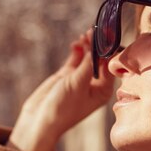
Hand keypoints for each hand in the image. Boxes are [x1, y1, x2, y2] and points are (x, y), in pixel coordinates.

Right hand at [7, 30, 113, 150]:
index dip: (109, 50)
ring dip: (88, 45)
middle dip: (99, 45)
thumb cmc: (62, 108)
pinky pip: (76, 58)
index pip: (110, 65)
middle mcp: (95, 84)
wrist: (40, 120)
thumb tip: (98, 47)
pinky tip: (75, 43)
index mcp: (103, 90)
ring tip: (85, 34)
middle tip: (96, 30)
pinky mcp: (68, 75)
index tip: (106, 35)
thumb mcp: (77, 85)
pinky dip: (77, 49)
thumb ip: (87, 65)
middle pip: (100, 59)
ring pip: (88, 56)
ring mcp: (81, 78)